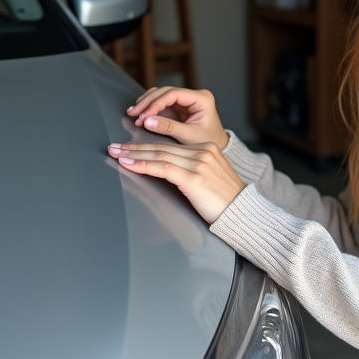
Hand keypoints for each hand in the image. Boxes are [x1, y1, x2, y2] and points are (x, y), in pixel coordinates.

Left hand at [107, 141, 244, 223]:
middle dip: (135, 147)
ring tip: (117, 154)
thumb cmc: (226, 203)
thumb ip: (189, 173)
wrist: (243, 214)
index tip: (128, 147)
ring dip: (134, 154)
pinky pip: (163, 167)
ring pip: (160, 154)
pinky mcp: (194, 177)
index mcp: (206, 149)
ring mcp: (199, 163)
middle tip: (115, 147)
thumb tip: (165, 174)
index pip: (170, 145)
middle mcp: (203, 151)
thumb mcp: (208, 181)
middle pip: (162, 146)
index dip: (146, 145)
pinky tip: (130, 164)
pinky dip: (143, 165)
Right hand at [127, 87, 228, 148]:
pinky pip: (161, 103)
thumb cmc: (208, 142)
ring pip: (161, 95)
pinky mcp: (179, 107)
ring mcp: (185, 100)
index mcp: (202, 99)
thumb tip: (147, 120)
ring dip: (146, 104)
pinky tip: (140, 115)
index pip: (174, 94)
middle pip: (165, 92)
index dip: (156, 103)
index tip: (144, 115)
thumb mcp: (190, 136)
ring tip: (134, 114)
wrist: (216, 148)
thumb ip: (169, 127)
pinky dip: (150, 108)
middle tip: (134, 114)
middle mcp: (194, 95)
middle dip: (147, 102)